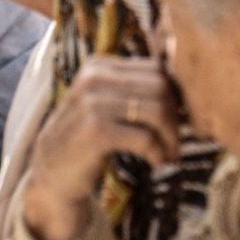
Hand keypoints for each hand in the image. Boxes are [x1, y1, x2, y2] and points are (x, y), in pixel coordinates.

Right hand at [19, 56, 180, 239]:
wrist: (52, 173)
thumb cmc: (86, 139)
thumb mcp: (105, 105)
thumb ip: (132, 89)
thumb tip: (187, 85)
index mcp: (98, 66)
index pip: (156, 70)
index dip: (175, 97)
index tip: (176, 122)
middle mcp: (93, 78)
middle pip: (161, 87)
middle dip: (176, 118)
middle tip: (176, 143)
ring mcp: (92, 103)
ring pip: (157, 111)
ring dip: (171, 138)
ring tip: (169, 154)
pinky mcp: (95, 131)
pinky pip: (145, 138)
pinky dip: (158, 153)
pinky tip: (156, 164)